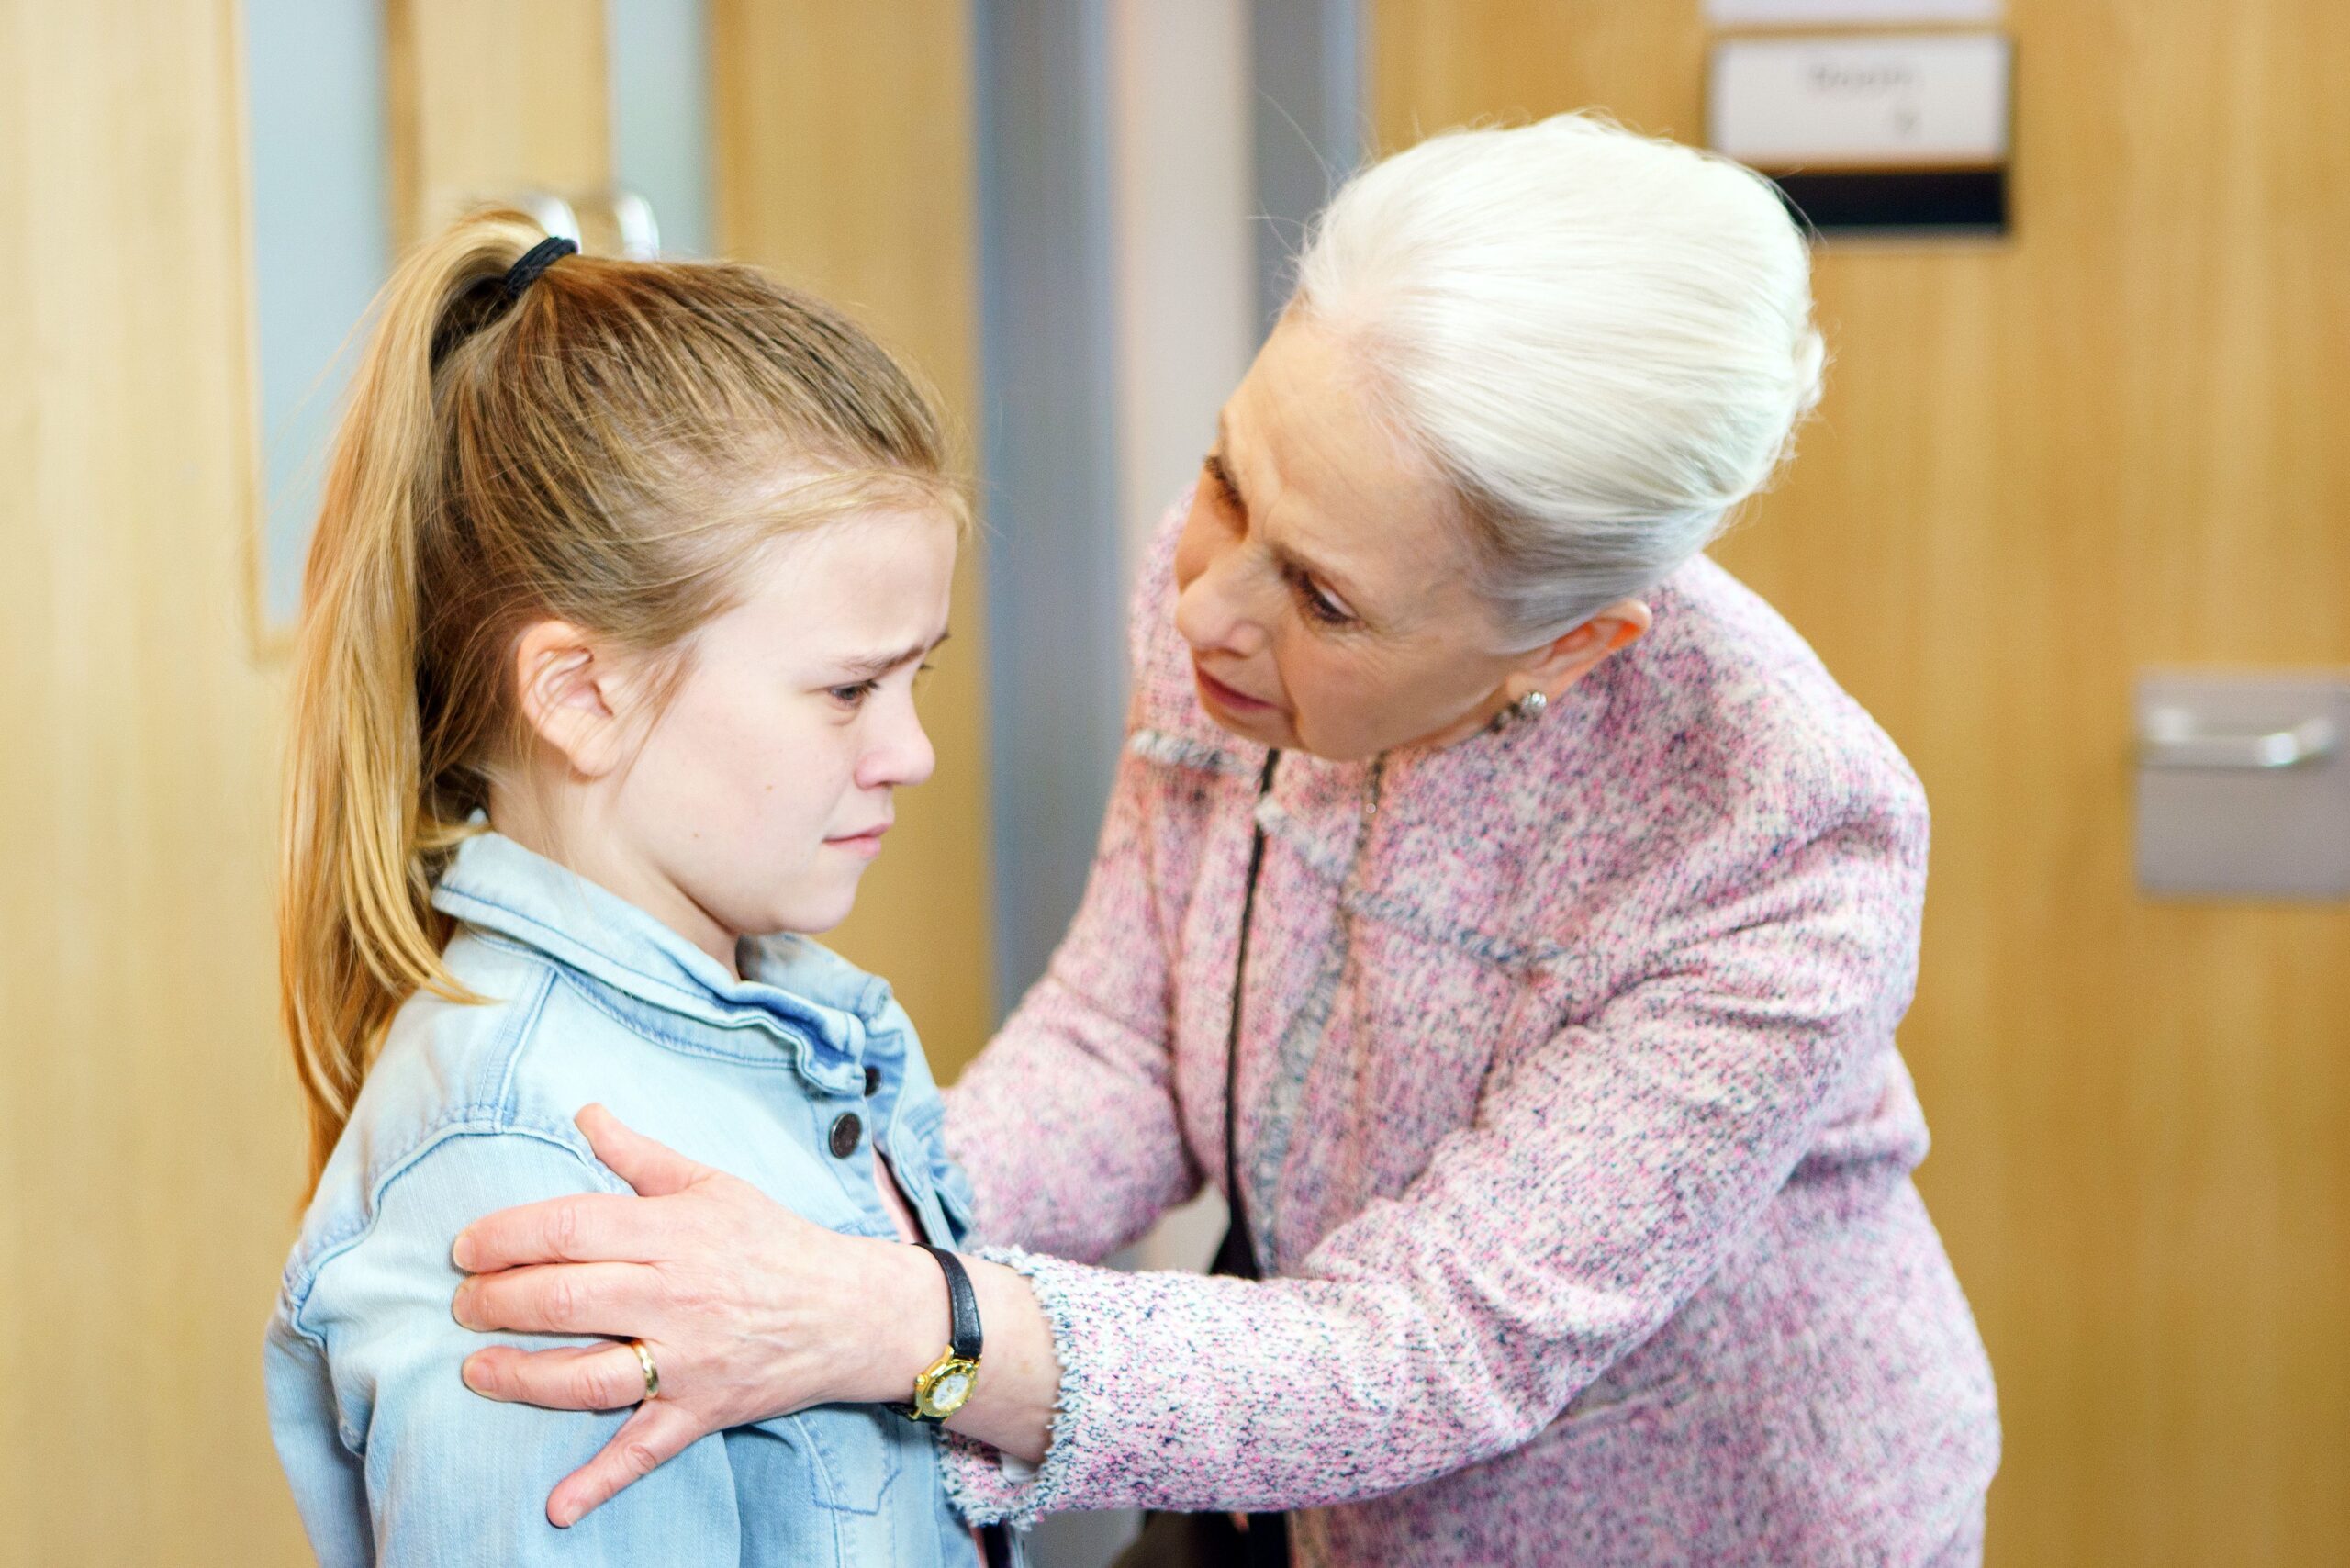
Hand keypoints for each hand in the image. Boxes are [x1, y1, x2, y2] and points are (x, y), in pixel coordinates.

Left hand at [450, 1105, 942, 1526]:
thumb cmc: (773, 1240)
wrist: (850, 1309)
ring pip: (588, 1375)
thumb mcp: (711, 1184)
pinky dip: (600, 1481)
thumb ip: (640, 1154)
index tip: (466, 1247)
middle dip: (497, 1303)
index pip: (572, 1227)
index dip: (507, 1236)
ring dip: (521, 1378)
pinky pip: (644, 1450)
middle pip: (566, 1299)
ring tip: (476, 1370)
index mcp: (676, 1232)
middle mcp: (677, 1296)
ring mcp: (688, 1360)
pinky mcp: (701, 1410)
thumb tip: (583, 1113)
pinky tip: (556, 1506)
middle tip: (463, 1304)